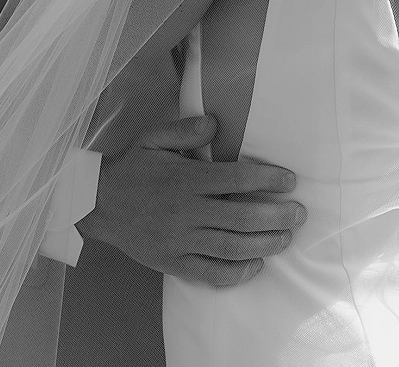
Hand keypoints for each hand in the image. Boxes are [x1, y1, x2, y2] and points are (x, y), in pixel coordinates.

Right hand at [76, 115, 306, 287]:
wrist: (98, 204)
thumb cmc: (132, 168)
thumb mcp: (153, 138)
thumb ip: (185, 129)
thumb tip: (216, 124)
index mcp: (185, 180)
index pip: (236, 179)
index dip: (267, 179)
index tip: (290, 180)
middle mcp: (187, 212)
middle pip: (242, 217)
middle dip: (277, 215)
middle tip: (300, 213)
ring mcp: (181, 241)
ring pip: (232, 247)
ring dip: (265, 243)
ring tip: (286, 237)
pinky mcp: (174, 263)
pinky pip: (211, 273)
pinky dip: (237, 272)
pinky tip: (256, 265)